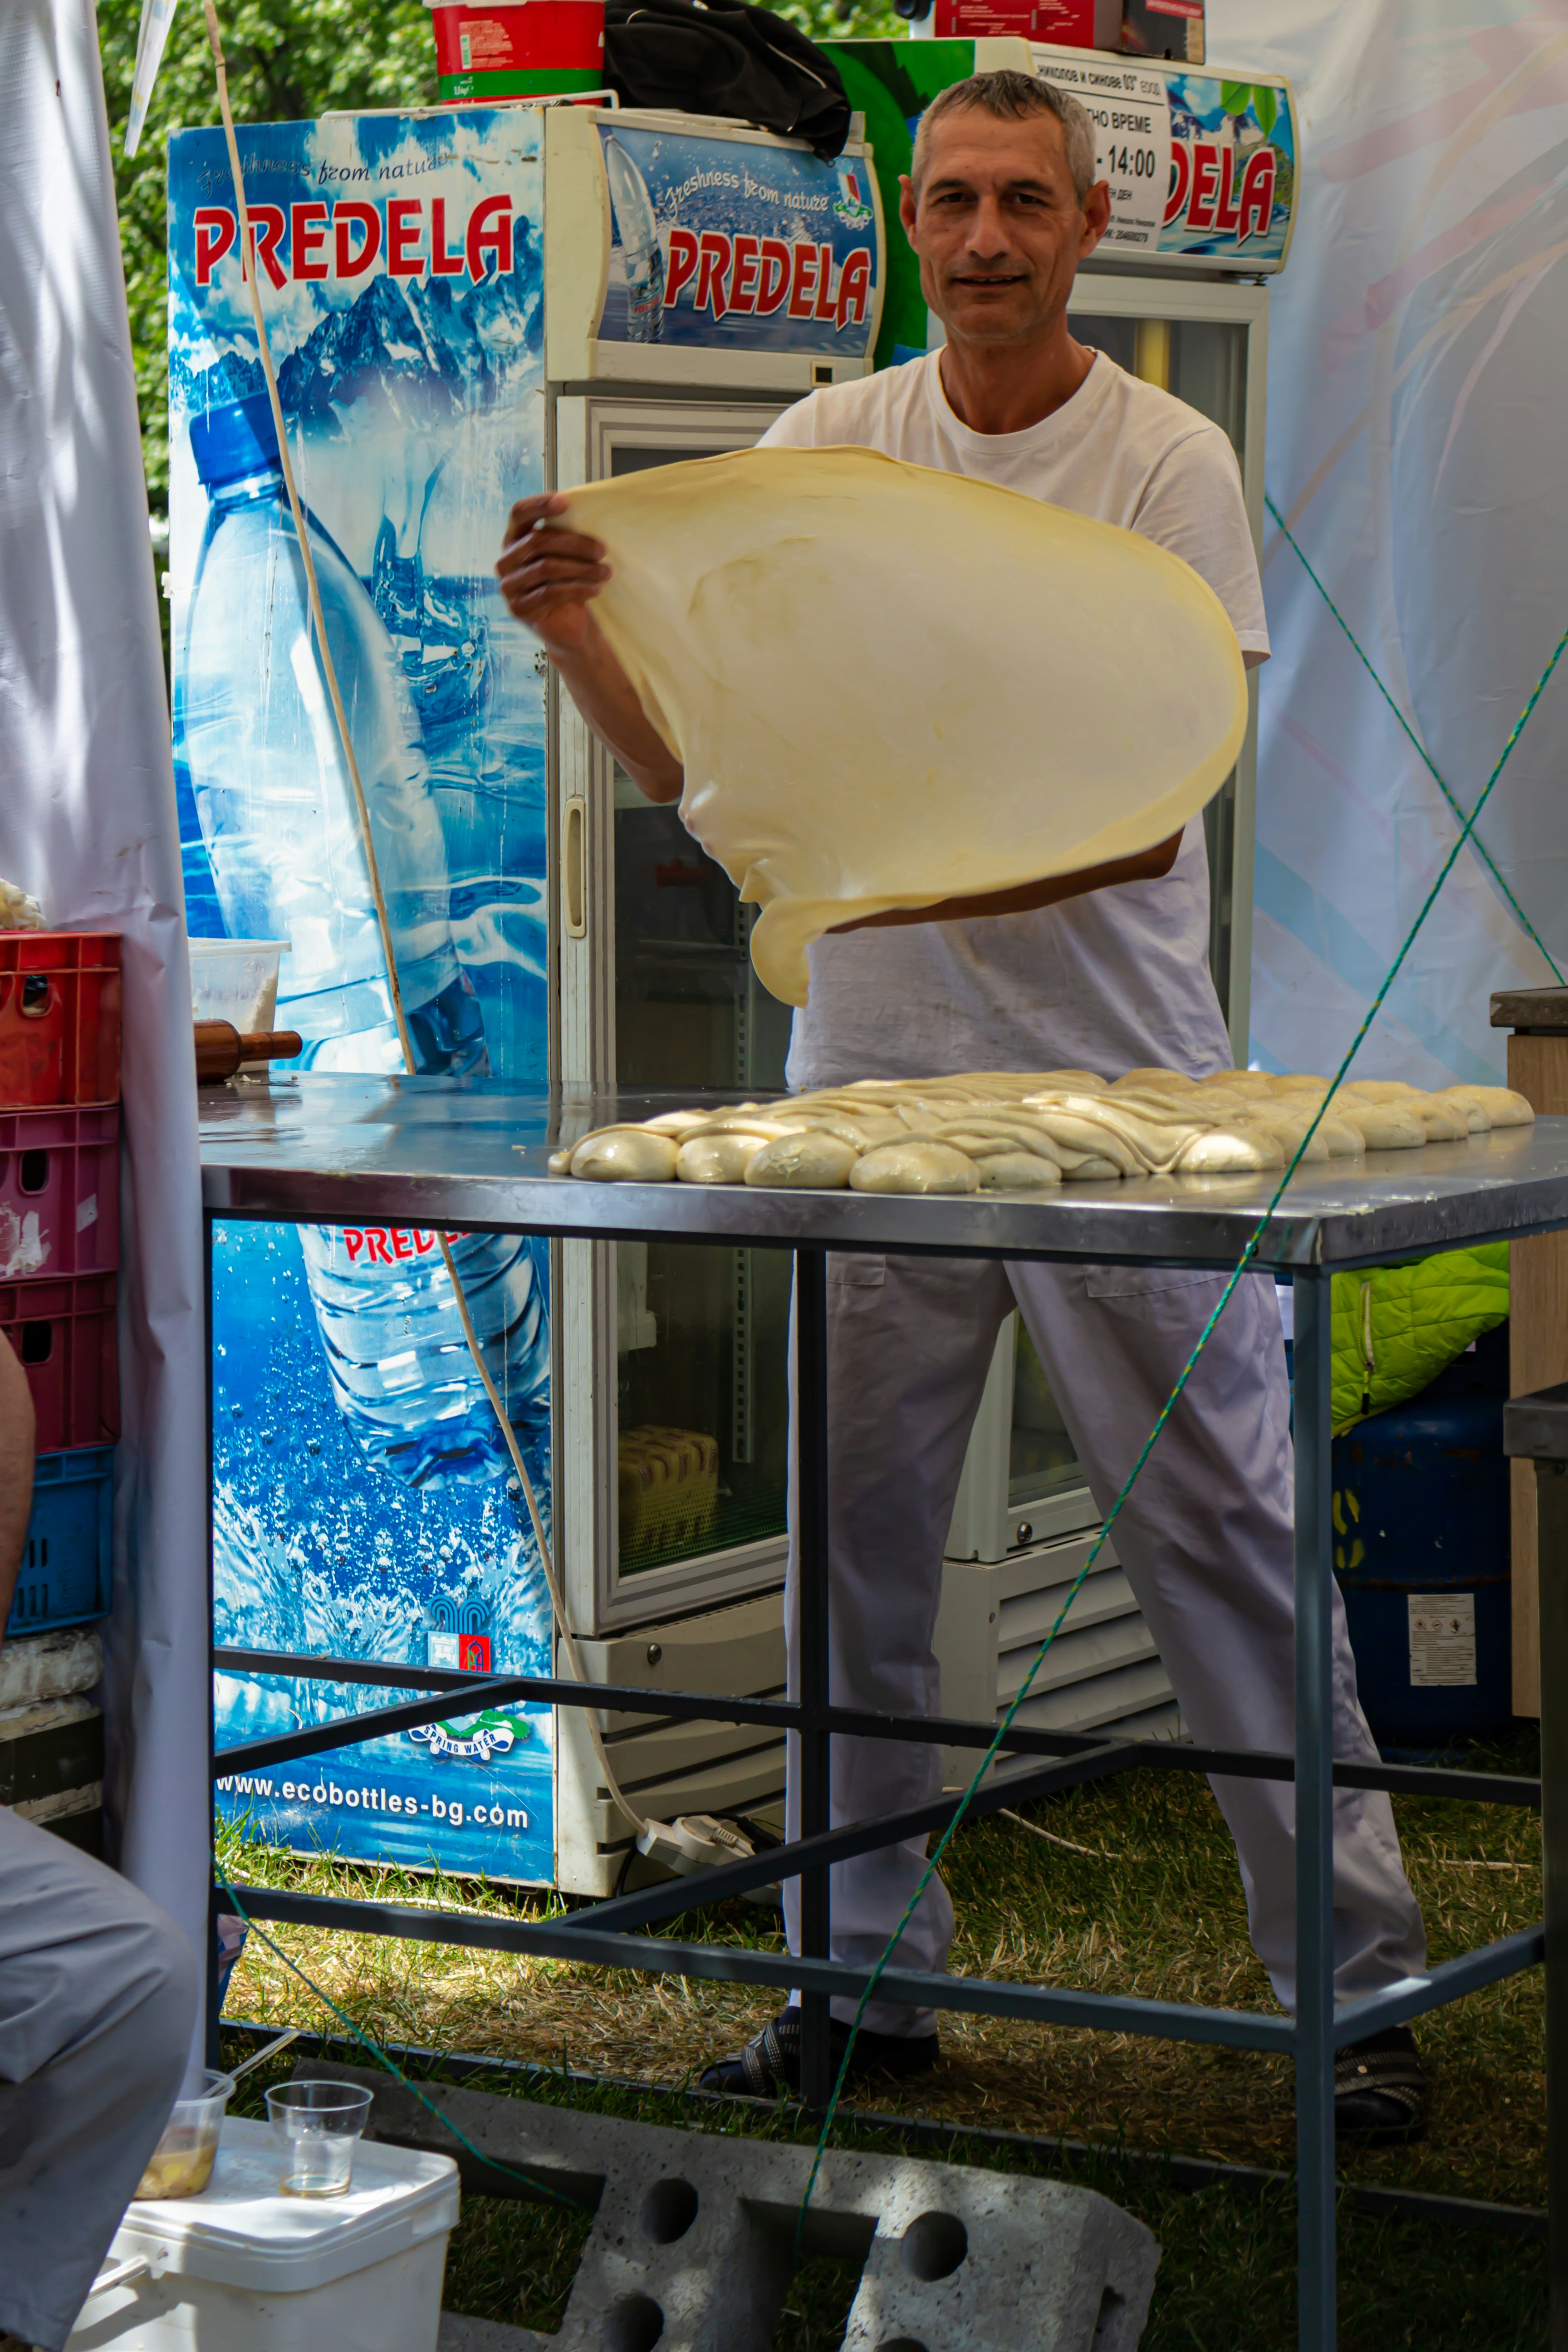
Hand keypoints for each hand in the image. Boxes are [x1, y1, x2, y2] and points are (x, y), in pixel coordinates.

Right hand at [496, 494, 609, 656]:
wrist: (568, 625)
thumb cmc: (568, 583)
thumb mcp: (567, 556)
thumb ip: (565, 535)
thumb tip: (587, 512)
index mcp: (514, 540)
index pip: (519, 513)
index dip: (539, 505)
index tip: (566, 502)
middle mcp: (505, 561)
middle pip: (538, 541)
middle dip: (575, 543)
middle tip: (602, 550)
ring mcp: (509, 586)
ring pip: (546, 567)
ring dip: (581, 568)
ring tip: (605, 572)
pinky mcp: (518, 609)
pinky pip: (550, 593)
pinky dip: (577, 589)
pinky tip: (595, 589)